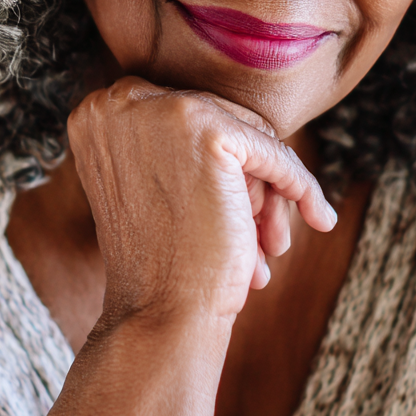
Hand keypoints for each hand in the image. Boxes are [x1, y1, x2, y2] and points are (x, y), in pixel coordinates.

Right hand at [67, 77, 335, 324]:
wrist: (158, 315)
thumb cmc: (160, 261)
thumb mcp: (148, 182)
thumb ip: (171, 140)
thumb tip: (241, 120)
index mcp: (96, 111)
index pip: (183, 114)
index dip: (216, 164)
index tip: (237, 205)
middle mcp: (118, 101)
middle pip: (217, 120)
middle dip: (245, 180)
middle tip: (262, 234)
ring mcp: (162, 111)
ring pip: (246, 135)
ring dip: (266, 193)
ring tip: (269, 246)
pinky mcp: (207, 131)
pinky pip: (273, 153)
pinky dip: (299, 186)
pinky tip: (318, 217)